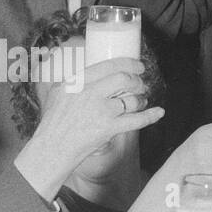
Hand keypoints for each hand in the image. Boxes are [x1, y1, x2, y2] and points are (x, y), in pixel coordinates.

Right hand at [15, 55, 162, 200]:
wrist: (52, 148)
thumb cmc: (53, 122)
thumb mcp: (55, 93)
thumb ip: (68, 80)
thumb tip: (76, 67)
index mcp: (76, 82)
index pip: (108, 65)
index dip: (128, 63)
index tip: (137, 65)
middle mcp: (89, 93)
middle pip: (123, 79)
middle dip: (137, 80)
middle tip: (141, 84)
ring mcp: (101, 111)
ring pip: (131, 99)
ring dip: (141, 99)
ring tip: (141, 101)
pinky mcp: (109, 128)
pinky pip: (137, 120)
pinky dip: (151, 115)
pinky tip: (159, 112)